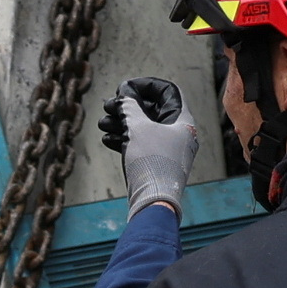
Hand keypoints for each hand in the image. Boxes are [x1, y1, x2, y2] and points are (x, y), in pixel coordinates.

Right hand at [105, 74, 193, 210]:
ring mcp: (168, 149)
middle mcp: (179, 133)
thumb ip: (130, 106)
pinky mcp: (157, 163)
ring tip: (103, 123)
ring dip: (122, 122)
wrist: (154, 201)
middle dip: (128, 106)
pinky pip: (141, 144)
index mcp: (183, 120)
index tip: (125, 87)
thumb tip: (124, 93)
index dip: (145, 85)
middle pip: (152, 109)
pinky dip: (125, 139)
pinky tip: (108, 139)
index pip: (167, 91)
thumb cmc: (151, 162)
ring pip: (144, 127)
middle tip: (109, 105)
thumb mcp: (138, 127)